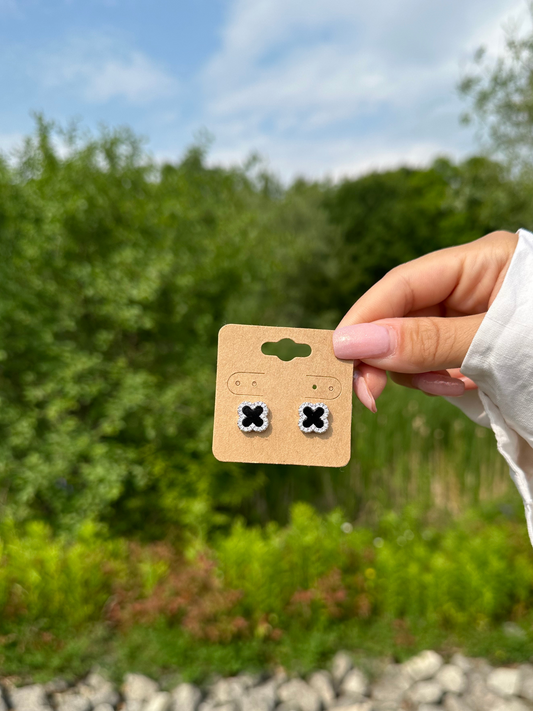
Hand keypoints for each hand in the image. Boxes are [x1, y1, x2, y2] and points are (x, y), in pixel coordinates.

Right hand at [332, 230, 518, 410]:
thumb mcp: (495, 343)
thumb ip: (427, 342)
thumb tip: (353, 344)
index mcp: (479, 264)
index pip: (402, 284)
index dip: (365, 319)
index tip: (339, 355)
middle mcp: (470, 287)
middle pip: (402, 317)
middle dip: (387, 355)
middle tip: (370, 396)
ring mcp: (470, 319)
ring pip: (414, 346)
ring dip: (419, 373)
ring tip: (452, 388)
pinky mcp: (474, 350)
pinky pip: (436, 364)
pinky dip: (439, 380)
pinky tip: (465, 389)